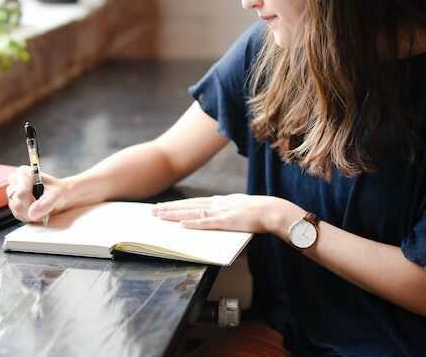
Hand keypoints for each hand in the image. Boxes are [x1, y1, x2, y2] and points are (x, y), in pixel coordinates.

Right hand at [6, 166, 68, 222]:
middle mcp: (15, 181)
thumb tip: (32, 213)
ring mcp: (12, 193)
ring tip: (41, 207)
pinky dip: (29, 216)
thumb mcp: (57, 194)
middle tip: (44, 207)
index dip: (32, 203)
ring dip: (31, 214)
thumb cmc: (57, 190)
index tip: (42, 205)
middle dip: (32, 209)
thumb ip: (46, 203)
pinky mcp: (13, 204)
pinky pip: (18, 215)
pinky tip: (36, 210)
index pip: (22, 193)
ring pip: (17, 211)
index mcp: (24, 173)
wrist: (59, 195)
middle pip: (17, 203)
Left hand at [152, 194, 284, 232]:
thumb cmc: (258, 213)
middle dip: (169, 208)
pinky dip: (193, 223)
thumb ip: (226, 212)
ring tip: (160, 216)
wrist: (273, 211)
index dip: (178, 205)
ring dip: (175, 214)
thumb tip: (216, 218)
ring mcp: (221, 212)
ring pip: (192, 212)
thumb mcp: (238, 209)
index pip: (194, 202)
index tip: (164, 206)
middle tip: (153, 211)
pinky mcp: (226, 221)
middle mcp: (217, 204)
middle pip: (188, 205)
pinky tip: (182, 224)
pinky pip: (207, 223)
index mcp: (220, 201)